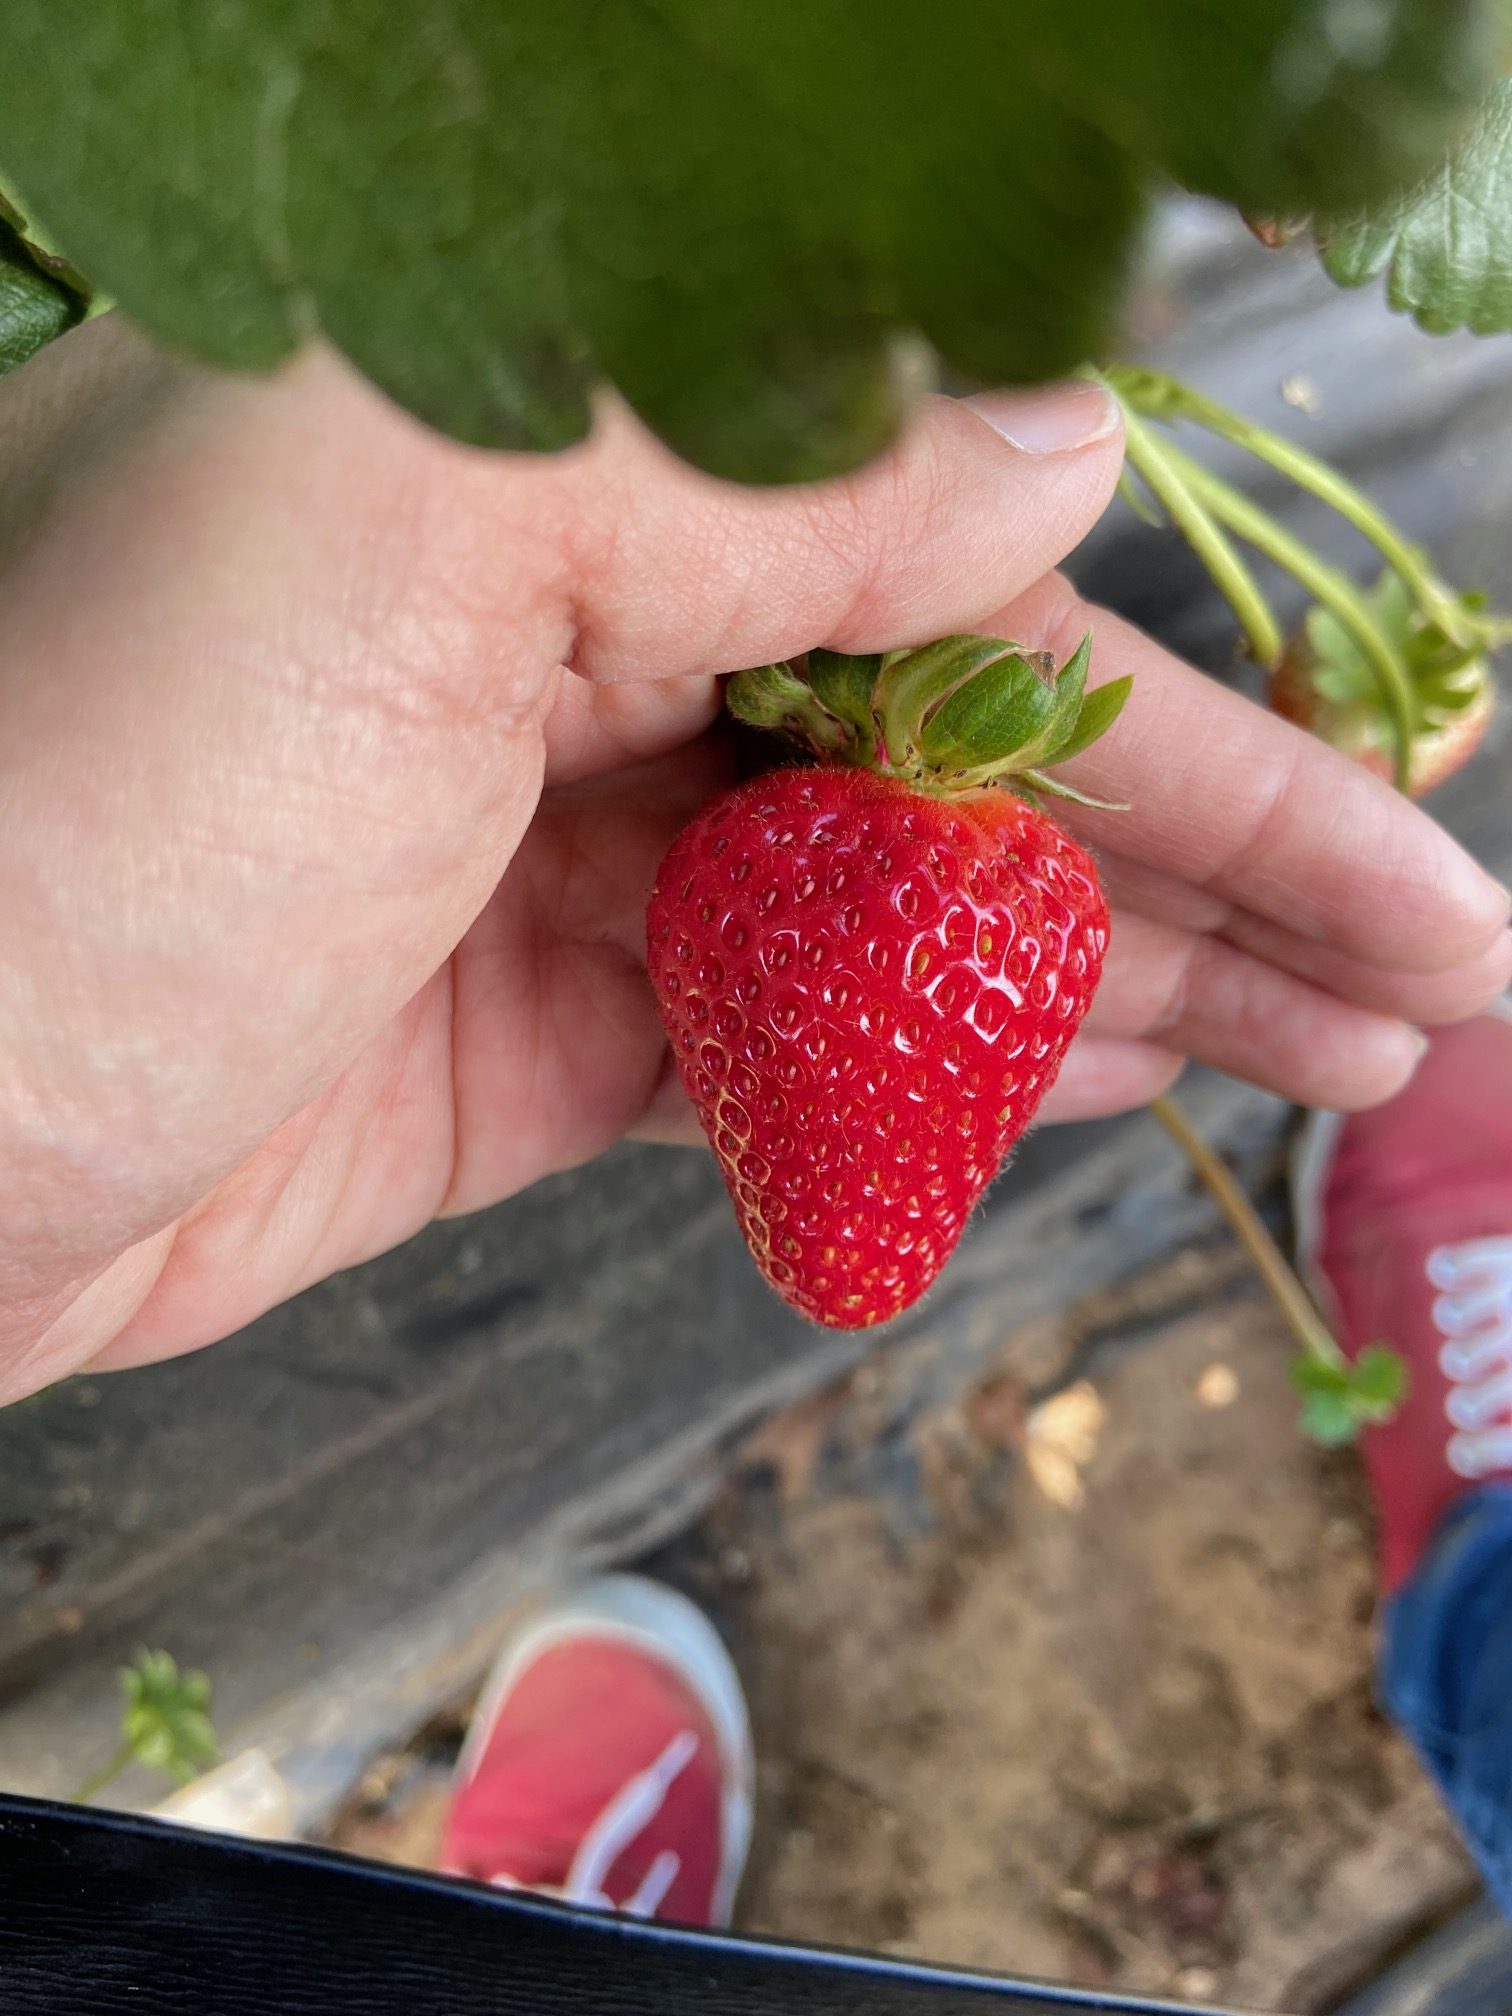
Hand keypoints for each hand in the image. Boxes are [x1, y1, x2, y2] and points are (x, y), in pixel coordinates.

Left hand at [2, 325, 1506, 1397]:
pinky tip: (1129, 1079)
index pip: (952, 549)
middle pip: (972, 740)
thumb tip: (1040, 452)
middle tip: (1428, 958)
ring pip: (912, 906)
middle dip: (1224, 848)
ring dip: (1137, 973)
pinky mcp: (534, 1043)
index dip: (1185, 672)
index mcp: (557, 473)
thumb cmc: (47, 804)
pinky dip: (960, 1064)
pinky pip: (802, 1045)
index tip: (1384, 772)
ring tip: (1348, 1045)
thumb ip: (726, 457)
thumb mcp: (382, 541)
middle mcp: (573, 640)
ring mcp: (562, 851)